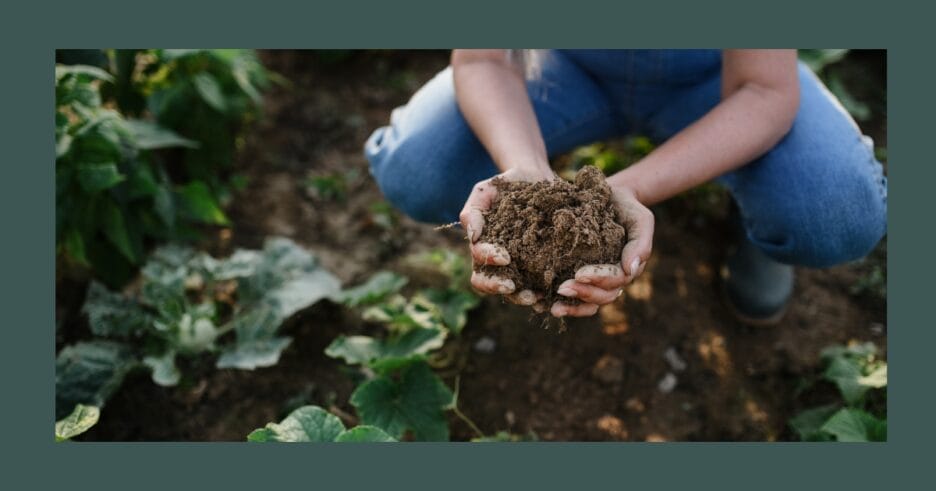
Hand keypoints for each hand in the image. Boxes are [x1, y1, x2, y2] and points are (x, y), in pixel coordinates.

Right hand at [459, 167, 553, 305]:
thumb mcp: (485, 192)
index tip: (504, 257)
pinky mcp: (542, 265)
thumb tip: (473, 237)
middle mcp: (500, 264)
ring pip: (516, 291)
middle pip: (491, 285)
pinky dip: (547, 293)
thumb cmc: (506, 186)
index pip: (479, 265)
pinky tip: (555, 292)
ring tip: (537, 296)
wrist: (536, 178)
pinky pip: (541, 285)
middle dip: (500, 288)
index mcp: (483, 250)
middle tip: (513, 287)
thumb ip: (473, 212)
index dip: (488, 263)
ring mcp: (521, 267)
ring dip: (523, 296)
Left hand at [550, 181, 653, 316]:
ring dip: (572, 306)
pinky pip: (572, 296)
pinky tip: (541, 304)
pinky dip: (560, 302)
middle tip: (561, 288)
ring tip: (553, 308)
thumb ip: (640, 244)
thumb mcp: (640, 220)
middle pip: (602, 296)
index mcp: (626, 268)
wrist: (610, 198)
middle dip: (583, 294)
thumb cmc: (627, 208)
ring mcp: (595, 280)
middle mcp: (612, 279)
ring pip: (588, 303)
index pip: (615, 280)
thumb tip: (631, 270)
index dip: (599, 279)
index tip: (579, 273)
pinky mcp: (577, 275)